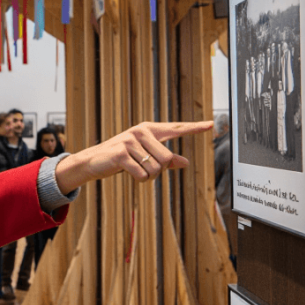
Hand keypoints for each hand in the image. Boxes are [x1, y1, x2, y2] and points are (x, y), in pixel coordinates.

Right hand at [55, 121, 212, 193]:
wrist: (93, 161)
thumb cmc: (122, 158)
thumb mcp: (144, 157)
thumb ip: (165, 159)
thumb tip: (185, 162)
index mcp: (149, 130)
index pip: (176, 128)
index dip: (194, 128)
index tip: (211, 124)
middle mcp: (141, 132)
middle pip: (167, 159)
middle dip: (158, 170)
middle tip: (144, 168)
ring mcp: (130, 141)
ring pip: (155, 169)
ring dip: (147, 176)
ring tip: (134, 169)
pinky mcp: (122, 154)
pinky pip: (142, 174)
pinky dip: (139, 179)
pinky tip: (127, 172)